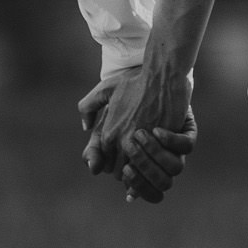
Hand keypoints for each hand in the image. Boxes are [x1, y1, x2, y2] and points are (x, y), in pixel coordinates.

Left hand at [79, 60, 195, 202]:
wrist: (162, 76)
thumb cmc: (135, 81)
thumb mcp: (105, 89)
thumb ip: (88, 106)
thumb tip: (85, 126)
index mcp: (109, 134)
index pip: (106, 165)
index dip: (114, 163)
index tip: (124, 157)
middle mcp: (122, 142)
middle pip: (121, 172)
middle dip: (128, 169)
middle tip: (137, 160)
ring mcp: (142, 144)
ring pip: (138, 171)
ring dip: (143, 168)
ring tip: (149, 159)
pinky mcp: (161, 143)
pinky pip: (157, 164)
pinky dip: (157, 162)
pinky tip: (160, 154)